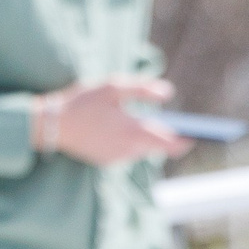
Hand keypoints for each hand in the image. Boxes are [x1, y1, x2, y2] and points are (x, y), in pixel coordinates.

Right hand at [40, 77, 188, 166]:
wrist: (51, 125)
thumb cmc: (83, 102)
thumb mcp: (113, 87)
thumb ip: (142, 89)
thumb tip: (168, 93)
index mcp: (134, 131)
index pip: (171, 142)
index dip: (187, 139)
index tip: (198, 134)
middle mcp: (128, 149)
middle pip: (157, 147)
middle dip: (166, 137)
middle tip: (176, 126)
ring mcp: (116, 158)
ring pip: (141, 149)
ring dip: (144, 138)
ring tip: (143, 123)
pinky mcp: (105, 161)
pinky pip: (125, 152)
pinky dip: (127, 141)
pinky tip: (119, 129)